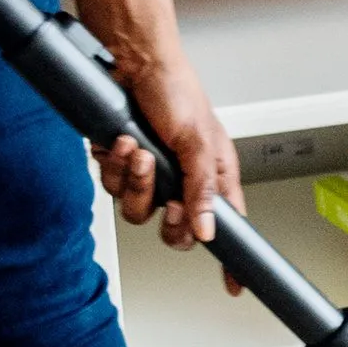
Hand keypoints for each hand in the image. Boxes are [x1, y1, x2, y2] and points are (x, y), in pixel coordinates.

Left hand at [98, 43, 238, 256]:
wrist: (133, 61)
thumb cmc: (175, 88)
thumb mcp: (198, 140)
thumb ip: (202, 189)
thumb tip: (207, 229)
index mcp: (213, 176)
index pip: (227, 226)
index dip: (230, 259)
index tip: (233, 285)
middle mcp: (183, 179)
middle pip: (174, 229)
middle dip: (164, 214)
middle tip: (166, 196)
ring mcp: (152, 174)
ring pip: (138, 210)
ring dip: (135, 181)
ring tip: (139, 152)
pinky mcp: (124, 165)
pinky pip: (114, 187)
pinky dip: (115, 166)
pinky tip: (121, 143)